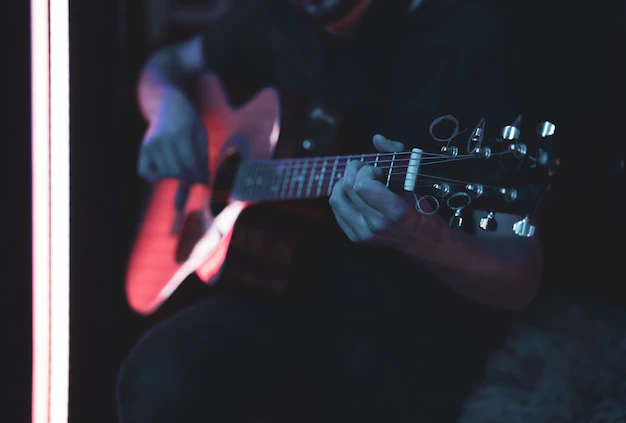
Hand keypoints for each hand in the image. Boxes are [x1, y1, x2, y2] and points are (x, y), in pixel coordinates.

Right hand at [137, 89, 209, 183]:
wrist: (167, 105)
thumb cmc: (189, 123)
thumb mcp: (200, 136)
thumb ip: (202, 160)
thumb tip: (204, 185)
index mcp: (182, 133)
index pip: (190, 164)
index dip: (199, 176)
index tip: (204, 180)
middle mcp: (163, 138)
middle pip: (177, 171)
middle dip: (189, 177)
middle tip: (194, 173)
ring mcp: (150, 143)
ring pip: (164, 174)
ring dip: (175, 175)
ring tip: (180, 163)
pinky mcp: (143, 148)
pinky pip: (146, 174)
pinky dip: (156, 175)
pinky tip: (165, 166)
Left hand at [329, 134, 422, 250]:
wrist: (421, 240)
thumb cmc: (421, 209)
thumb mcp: (414, 179)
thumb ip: (397, 154)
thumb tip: (377, 139)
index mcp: (394, 212)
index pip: (362, 185)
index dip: (367, 171)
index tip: (379, 171)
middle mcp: (375, 225)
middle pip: (347, 188)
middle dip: (355, 171)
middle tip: (366, 169)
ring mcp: (363, 233)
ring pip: (336, 198)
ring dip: (344, 182)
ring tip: (358, 179)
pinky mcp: (355, 236)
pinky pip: (336, 209)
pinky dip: (342, 195)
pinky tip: (354, 193)